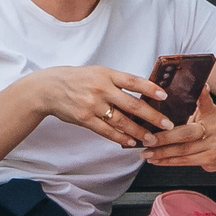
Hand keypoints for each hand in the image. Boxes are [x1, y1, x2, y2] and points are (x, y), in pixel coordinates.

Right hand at [27, 64, 172, 148]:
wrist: (48, 89)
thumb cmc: (76, 79)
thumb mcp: (96, 73)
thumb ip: (116, 82)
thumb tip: (141, 93)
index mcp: (106, 75)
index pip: (133, 81)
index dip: (150, 88)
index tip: (164, 95)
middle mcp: (101, 89)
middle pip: (132, 104)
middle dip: (152, 116)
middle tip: (167, 124)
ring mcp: (92, 105)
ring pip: (121, 121)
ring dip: (139, 132)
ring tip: (152, 139)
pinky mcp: (84, 119)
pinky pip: (106, 131)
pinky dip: (120, 138)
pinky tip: (131, 142)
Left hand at [143, 92, 215, 170]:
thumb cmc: (209, 127)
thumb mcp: (206, 112)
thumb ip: (194, 103)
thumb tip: (179, 86)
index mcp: (211, 114)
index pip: (206, 103)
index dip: (203, 95)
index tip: (200, 87)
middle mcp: (215, 130)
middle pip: (187, 134)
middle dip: (165, 138)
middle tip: (148, 138)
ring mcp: (213, 146)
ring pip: (183, 151)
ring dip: (162, 153)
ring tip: (146, 152)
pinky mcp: (209, 160)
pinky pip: (184, 161)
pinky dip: (167, 161)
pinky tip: (155, 160)